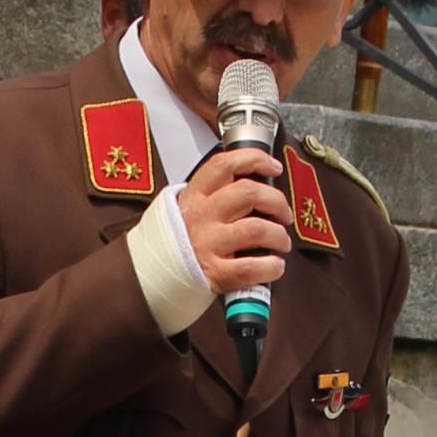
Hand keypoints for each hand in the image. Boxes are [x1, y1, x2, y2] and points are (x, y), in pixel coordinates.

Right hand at [178, 141, 292, 298]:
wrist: (152, 275)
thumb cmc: (181, 241)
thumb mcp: (188, 208)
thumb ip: (215, 194)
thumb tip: (257, 183)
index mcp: (195, 196)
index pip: (225, 164)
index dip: (255, 160)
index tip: (274, 168)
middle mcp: (201, 216)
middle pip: (248, 193)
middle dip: (277, 202)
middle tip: (284, 214)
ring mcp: (208, 244)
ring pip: (257, 229)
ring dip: (279, 235)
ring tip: (281, 242)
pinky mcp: (215, 274)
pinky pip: (252, 267)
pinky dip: (272, 266)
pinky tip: (275, 265)